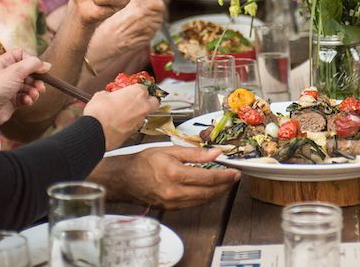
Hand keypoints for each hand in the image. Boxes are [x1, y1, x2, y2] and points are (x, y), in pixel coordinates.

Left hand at [0, 49, 49, 128]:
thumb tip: (47, 65)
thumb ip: (34, 65)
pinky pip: (25, 96)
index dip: (31, 61)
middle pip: (28, 72)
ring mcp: (10, 87)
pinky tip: (27, 101)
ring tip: (34, 95)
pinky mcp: (12, 100)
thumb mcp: (16, 71)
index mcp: (4, 62)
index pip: (21, 55)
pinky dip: (28, 99)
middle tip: (41, 86)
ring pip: (29, 85)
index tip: (39, 68)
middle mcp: (7, 74)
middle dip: (36, 79)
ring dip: (34, 90)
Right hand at [83, 85, 158, 149]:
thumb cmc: (100, 112)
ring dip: (138, 113)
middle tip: (135, 101)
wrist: (95, 131)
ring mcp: (140, 120)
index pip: (143, 87)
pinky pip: (136, 125)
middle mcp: (142, 106)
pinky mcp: (134, 132)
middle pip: (153, 101)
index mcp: (137, 92)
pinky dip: (131, 124)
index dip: (135, 90)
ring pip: (145, 115)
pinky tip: (120, 123)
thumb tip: (107, 96)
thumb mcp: (102, 95)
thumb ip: (110, 94)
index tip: (129, 91)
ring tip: (125, 113)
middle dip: (147, 101)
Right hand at [89, 0, 164, 68]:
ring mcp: (147, 31)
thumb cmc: (108, 27)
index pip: (159, 3)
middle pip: (160, 13)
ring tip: (139, 23)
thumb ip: (133, 3)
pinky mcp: (147, 40)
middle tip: (142, 14)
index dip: (154, 4)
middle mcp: (145, 19)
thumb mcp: (119, 8)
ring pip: (158, 23)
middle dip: (153, 12)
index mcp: (138, 8)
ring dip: (152, 21)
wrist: (104, 45)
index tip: (149, 5)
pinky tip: (137, 31)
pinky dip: (149, 30)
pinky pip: (153, 32)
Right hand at [97, 146, 239, 209]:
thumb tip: (216, 153)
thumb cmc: (144, 161)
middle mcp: (175, 192)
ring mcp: (173, 203)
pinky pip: (194, 204)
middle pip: (208, 192)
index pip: (208, 178)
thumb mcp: (169, 150)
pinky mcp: (171, 208)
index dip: (225, 176)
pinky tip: (210, 190)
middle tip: (234, 177)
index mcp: (175, 174)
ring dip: (217, 193)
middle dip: (225, 185)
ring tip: (226, 183)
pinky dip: (205, 197)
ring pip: (203, 201)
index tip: (235, 171)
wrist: (124, 179)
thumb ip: (194, 153)